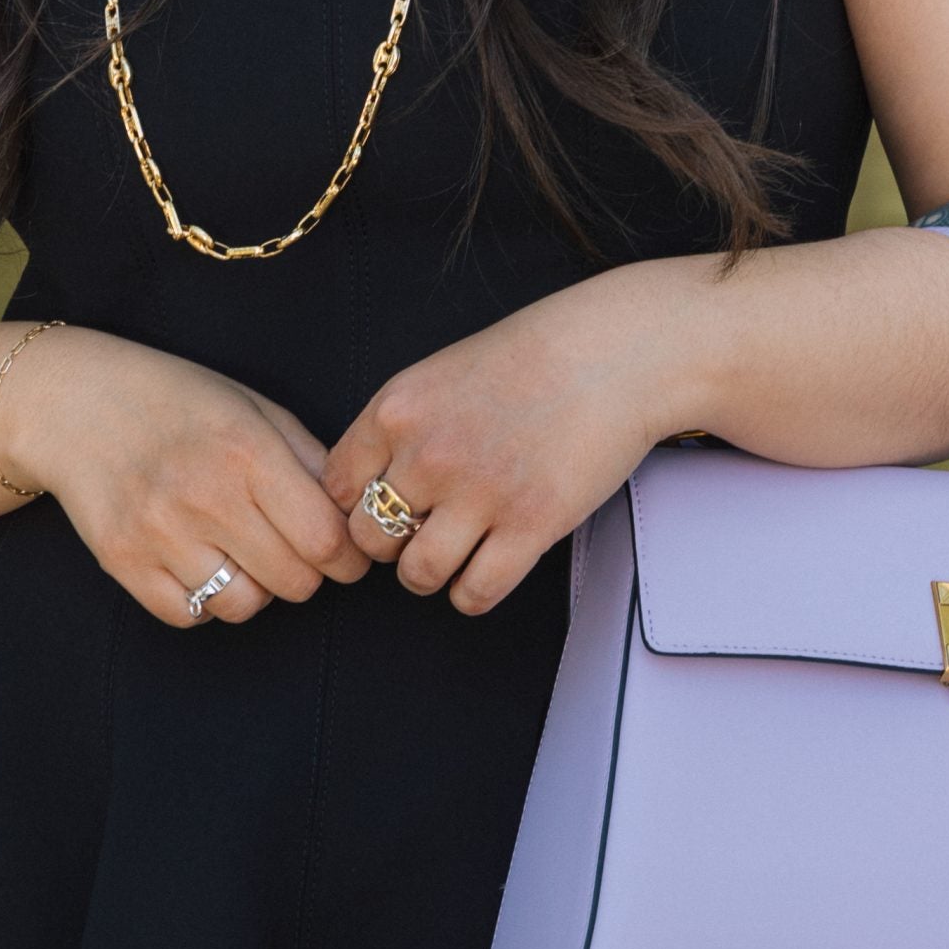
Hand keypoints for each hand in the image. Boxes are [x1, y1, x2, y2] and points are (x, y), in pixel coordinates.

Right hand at [0, 325, 375, 627]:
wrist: (75, 403)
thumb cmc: (175, 399)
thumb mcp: (252, 406)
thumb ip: (307, 457)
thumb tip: (352, 512)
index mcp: (246, 450)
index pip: (325, 538)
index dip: (348, 556)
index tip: (347, 554)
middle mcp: (204, 495)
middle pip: (293, 580)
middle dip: (307, 572)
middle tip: (295, 551)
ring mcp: (159, 532)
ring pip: (243, 606)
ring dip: (256, 589)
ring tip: (243, 554)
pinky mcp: (123, 562)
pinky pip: (189, 616)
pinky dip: (205, 601)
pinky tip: (201, 562)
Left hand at [321, 284, 676, 613]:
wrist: (611, 354)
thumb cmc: (530, 358)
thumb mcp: (439, 373)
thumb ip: (399, 425)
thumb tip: (366, 484)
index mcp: (397, 410)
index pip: (337, 487)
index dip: (356, 504)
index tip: (383, 505)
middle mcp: (428, 454)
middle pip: (368, 538)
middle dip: (389, 544)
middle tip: (420, 531)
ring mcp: (479, 494)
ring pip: (417, 575)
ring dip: (428, 573)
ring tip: (452, 553)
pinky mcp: (530, 526)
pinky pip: (475, 593)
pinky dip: (473, 592)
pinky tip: (487, 566)